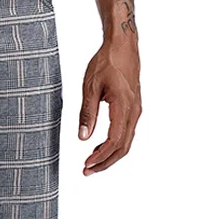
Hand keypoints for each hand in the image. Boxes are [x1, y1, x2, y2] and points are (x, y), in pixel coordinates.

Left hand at [78, 41, 141, 175]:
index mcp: (124, 106)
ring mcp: (136, 111)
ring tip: (91, 164)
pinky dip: (114, 145)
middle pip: (123, 147)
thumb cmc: (106, 62)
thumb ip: (87, 113)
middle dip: (105, 162)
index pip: (114, 140)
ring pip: (126, 142)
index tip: (86, 164)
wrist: (123, 46)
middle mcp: (134, 111)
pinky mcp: (133, 109)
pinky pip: (126, 133)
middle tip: (87, 171)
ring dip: (109, 156)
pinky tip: (99, 148)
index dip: (100, 156)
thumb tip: (82, 137)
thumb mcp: (90, 86)